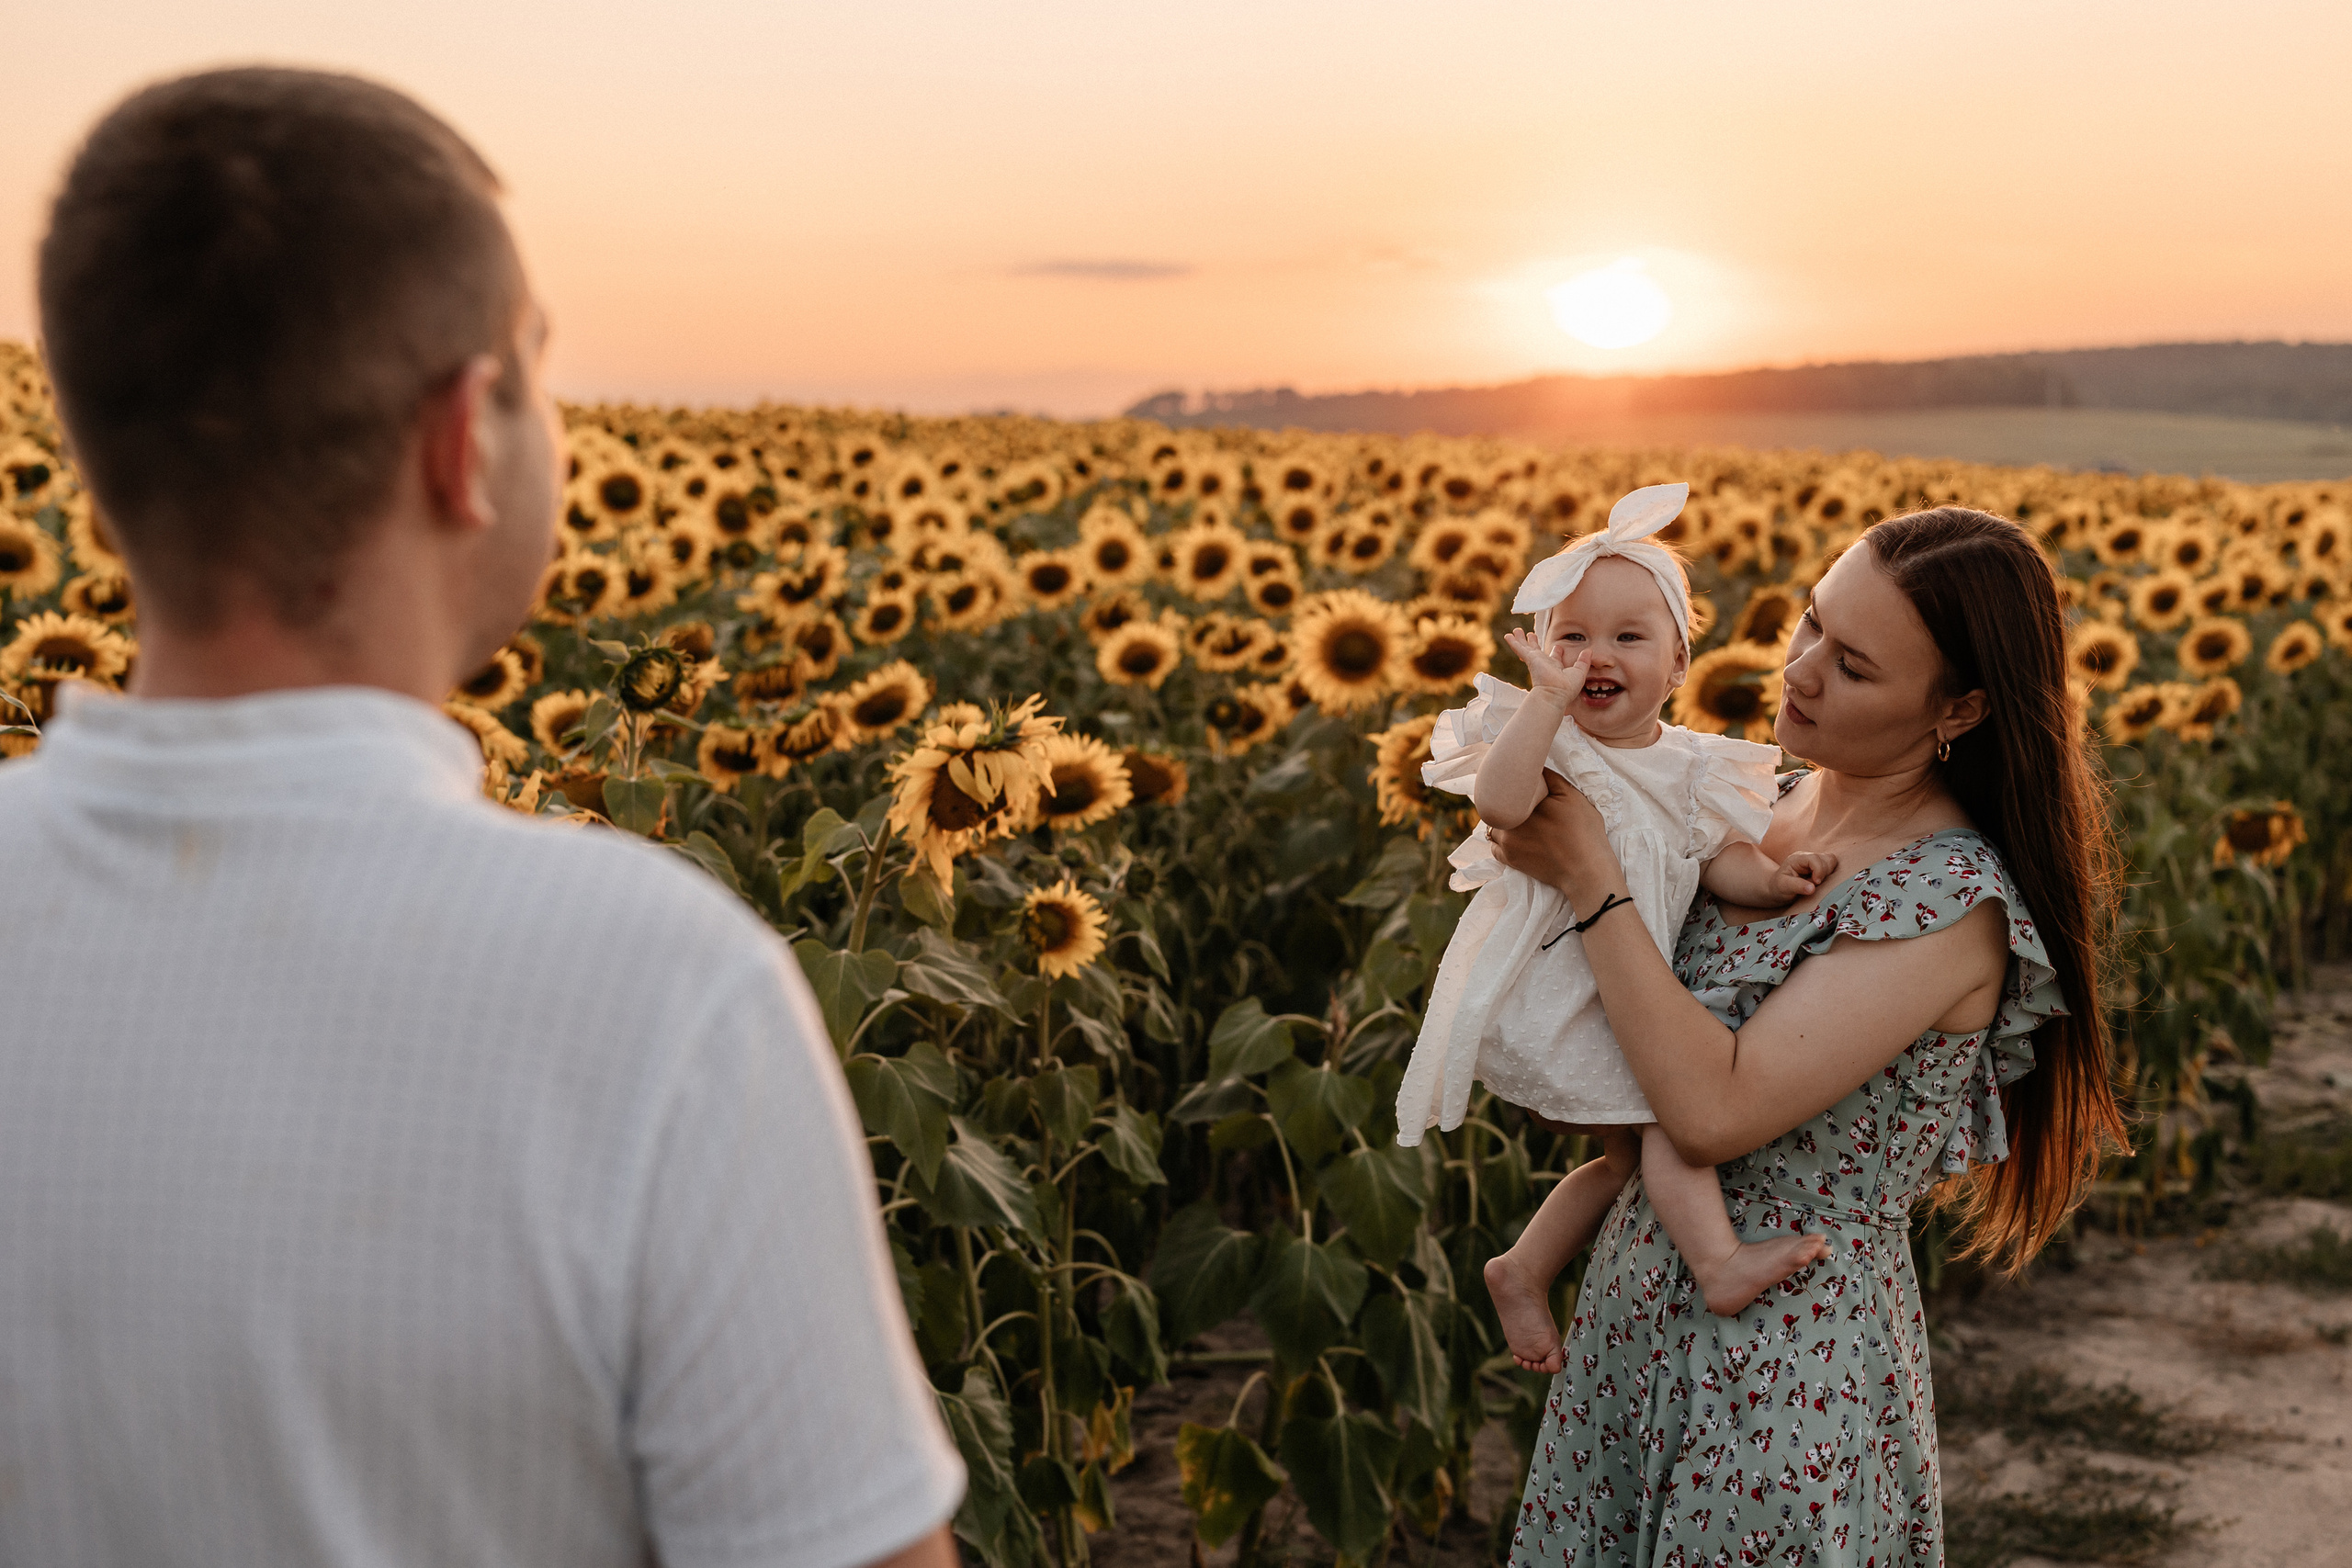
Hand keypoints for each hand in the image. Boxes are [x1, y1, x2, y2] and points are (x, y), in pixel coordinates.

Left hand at [1487, 769, 1617, 903]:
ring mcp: (1507, 841)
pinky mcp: (1509, 859)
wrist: (1586, 870)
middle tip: (1520, 804)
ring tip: (1517, 821)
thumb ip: (1551, 778)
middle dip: (1506, 802)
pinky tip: (1515, 838)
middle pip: (1498, 803)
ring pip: (1493, 824)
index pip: (1510, 784)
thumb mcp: (1573, 797)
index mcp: (1525, 801)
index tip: (1520, 785)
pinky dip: (1501, 840)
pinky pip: (1493, 845)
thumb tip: (1533, 765)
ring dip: (1502, 820)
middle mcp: (1510, 819)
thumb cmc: (1584, 832)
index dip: (1513, 784)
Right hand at [1502, 627, 1590, 706]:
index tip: (1558, 647)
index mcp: (1556, 668)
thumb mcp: (1579, 672)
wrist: (1554, 694)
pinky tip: (1508, 636)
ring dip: (1521, 640)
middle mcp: (1544, 664)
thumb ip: (1583, 661)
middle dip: (1534, 643)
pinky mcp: (1530, 659)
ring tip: (1516, 631)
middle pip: (1537, 650)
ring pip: (1526, 647)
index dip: (1557, 652)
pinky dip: (1514, 642)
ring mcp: (1536, 662)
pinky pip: (1520, 648)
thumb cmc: (1567, 688)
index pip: (1555, 658)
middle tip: (1530, 635)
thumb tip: (1589, 651)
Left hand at [1766, 849, 1839, 900]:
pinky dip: (1830, 875)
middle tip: (1814, 883)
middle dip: (1824, 873)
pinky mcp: (1821, 866)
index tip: (1816, 883)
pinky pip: (1832, 867)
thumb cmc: (1779, 886)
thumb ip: (1797, 886)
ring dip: (1828, 874)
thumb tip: (1812, 888)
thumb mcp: (1784, 887)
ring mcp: (1815, 861)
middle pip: (1827, 859)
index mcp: (1798, 858)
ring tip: (1816, 882)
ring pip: (1832, 862)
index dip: (1819, 870)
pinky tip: (1819, 882)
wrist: (1778, 888)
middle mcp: (1808, 857)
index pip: (1815, 858)